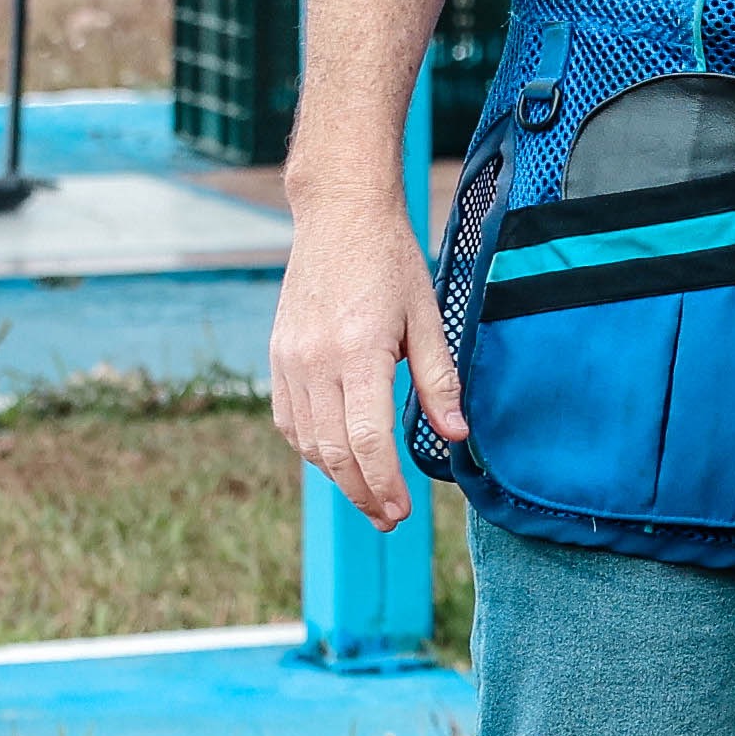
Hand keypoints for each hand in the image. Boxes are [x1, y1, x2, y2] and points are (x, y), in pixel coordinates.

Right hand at [268, 188, 454, 528]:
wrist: (338, 217)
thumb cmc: (390, 262)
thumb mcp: (427, 318)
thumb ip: (439, 381)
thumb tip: (456, 435)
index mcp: (357, 351)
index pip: (365, 439)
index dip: (384, 482)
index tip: (403, 510)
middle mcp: (315, 361)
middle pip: (332, 451)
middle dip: (362, 492)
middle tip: (390, 518)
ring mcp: (289, 360)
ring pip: (306, 441)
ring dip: (336, 476)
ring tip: (369, 495)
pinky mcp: (278, 356)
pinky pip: (288, 419)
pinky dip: (311, 447)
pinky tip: (336, 458)